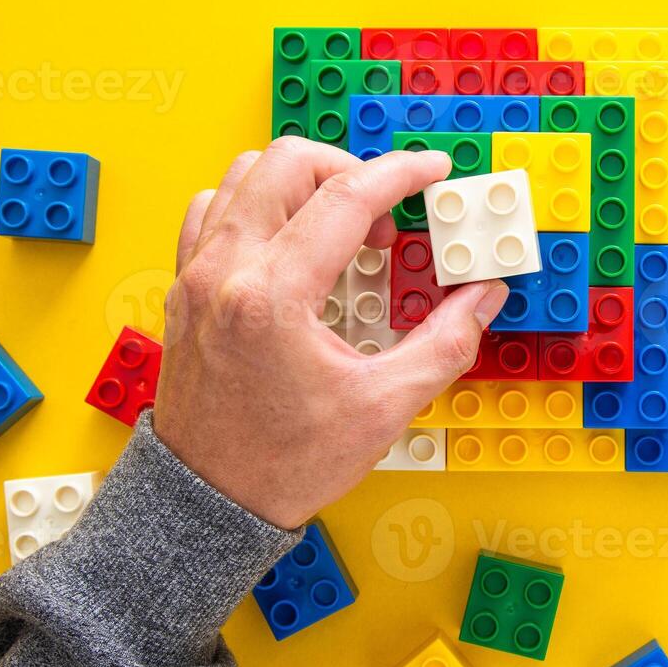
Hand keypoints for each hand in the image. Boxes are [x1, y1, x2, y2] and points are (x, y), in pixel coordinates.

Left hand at [154, 137, 509, 530]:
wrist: (208, 503)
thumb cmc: (283, 465)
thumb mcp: (383, 408)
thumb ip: (444, 343)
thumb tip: (483, 296)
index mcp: (273, 295)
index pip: (346, 196)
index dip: (401, 174)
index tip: (432, 171)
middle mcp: (225, 271)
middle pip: (288, 163)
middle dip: (350, 171)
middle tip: (384, 217)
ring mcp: (196, 276)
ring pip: (243, 176)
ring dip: (300, 182)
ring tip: (338, 225)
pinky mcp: (184, 289)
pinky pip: (211, 211)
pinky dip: (254, 205)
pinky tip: (287, 240)